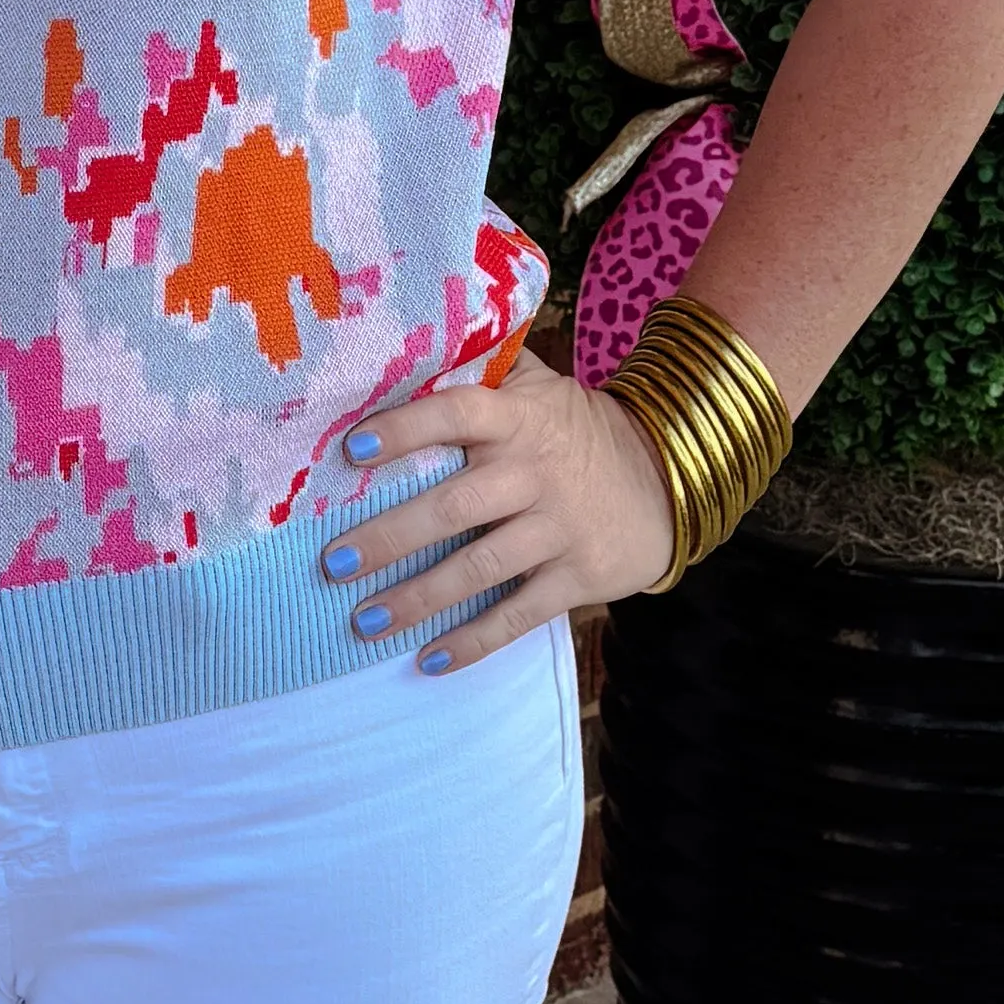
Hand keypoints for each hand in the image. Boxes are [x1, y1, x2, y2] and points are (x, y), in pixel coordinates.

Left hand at [318, 355, 676, 674]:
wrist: (669, 478)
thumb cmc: (574, 431)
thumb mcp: (539, 388)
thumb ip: (483, 369)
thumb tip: (408, 344)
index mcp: (518, 419)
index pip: (457, 414)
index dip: (407, 429)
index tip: (353, 450)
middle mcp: (535, 473)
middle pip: (454, 506)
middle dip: (390, 537)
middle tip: (334, 563)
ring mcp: (558, 529)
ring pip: (479, 568)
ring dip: (418, 598)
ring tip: (365, 620)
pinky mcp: (578, 578)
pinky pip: (519, 614)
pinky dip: (475, 640)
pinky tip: (429, 659)